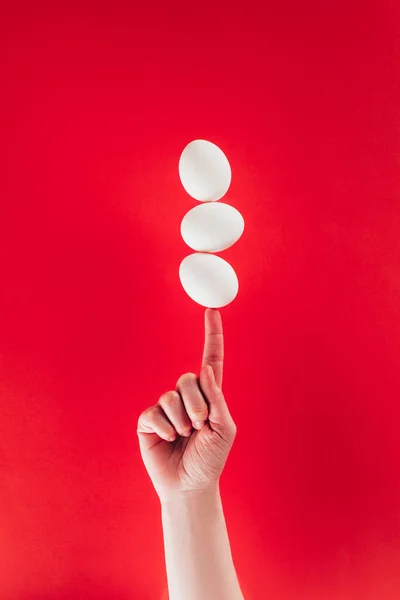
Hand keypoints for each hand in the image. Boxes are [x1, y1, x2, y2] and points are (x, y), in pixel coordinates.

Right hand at [137, 308, 236, 501]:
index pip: (211, 359)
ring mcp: (166, 407)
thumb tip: (205, 369)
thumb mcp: (224, 429)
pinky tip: (168, 440)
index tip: (212, 310)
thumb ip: (217, 398)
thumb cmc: (210, 459)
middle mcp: (187, 397)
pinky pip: (155, 412)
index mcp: (209, 396)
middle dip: (196, 405)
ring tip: (184, 437)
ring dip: (181, 420)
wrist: (189, 485)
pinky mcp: (149, 420)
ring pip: (171, 396)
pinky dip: (165, 428)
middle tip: (199, 427)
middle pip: (187, 379)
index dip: (212, 335)